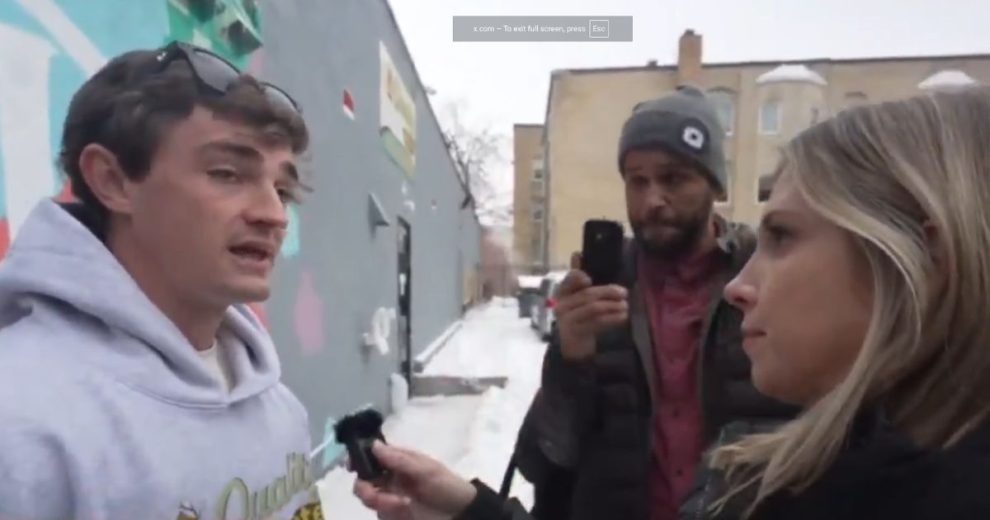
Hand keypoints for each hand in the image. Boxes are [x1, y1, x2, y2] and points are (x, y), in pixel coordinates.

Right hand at [353, 442, 476, 519]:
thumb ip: (399, 460)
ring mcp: (391, 497)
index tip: (350, 467)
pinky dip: (389, 513)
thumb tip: (374, 445)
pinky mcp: (394, 514)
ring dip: (382, 503)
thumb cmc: (446, 486)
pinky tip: (405, 512)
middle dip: (366, 490)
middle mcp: (391, 478)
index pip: (371, 456)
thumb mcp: (426, 471)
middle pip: (363, 481)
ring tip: (402, 506)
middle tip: (378, 497)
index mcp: (399, 461)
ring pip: (369, 500)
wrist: (461, 514)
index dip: (358, 460)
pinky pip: (380, 514)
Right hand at [555, 252, 628, 360]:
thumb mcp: (580, 296)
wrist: (572, 344)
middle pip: (587, 295)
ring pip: (593, 309)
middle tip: (624, 293)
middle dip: (608, 292)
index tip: (589, 279)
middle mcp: (562, 304)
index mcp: (563, 292)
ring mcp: (567, 320)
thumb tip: (577, 254)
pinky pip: (597, 323)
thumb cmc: (579, 315)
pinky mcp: (577, 332)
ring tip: (625, 306)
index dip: (578, 277)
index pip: (568, 280)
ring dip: (613, 306)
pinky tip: (622, 317)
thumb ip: (579, 277)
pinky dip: (612, 319)